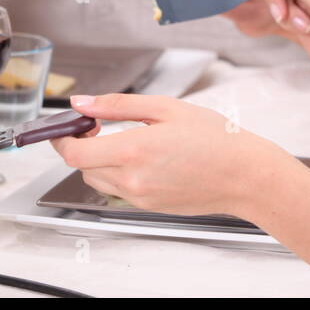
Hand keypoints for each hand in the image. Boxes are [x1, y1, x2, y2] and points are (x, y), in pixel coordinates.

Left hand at [49, 93, 285, 219]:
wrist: (245, 176)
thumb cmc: (215, 138)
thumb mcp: (166, 107)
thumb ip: (117, 105)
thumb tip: (82, 103)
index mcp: (133, 150)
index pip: (74, 153)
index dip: (63, 137)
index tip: (71, 123)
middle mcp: (132, 179)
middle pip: (81, 167)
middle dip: (82, 146)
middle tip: (100, 125)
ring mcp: (139, 197)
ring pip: (97, 180)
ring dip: (98, 160)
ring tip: (125, 140)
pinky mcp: (149, 206)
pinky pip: (119, 189)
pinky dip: (119, 172)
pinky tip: (144, 157)